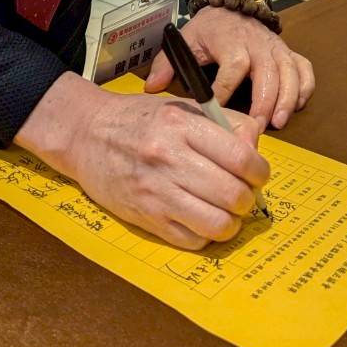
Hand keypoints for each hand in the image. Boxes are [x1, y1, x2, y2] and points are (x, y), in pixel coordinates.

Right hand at [14, 73, 267, 248]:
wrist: (87, 135)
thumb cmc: (140, 119)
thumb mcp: (182, 106)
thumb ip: (224, 123)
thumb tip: (255, 148)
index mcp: (182, 125)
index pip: (241, 157)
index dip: (259, 171)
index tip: (257, 173)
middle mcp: (169, 158)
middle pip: (234, 195)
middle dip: (248, 199)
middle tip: (242, 194)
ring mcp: (156, 191)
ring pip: (218, 224)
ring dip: (231, 221)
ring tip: (225, 210)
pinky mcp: (146, 217)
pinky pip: (193, 240)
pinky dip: (205, 234)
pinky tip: (201, 219)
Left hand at [145, 6, 314, 128]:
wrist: (233, 4)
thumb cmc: (210, 28)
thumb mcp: (186, 38)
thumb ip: (168, 63)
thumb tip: (151, 87)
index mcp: (231, 41)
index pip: (233, 67)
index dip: (226, 90)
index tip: (217, 112)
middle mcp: (258, 44)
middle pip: (267, 72)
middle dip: (264, 101)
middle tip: (258, 127)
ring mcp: (277, 48)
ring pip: (290, 73)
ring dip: (286, 99)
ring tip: (278, 123)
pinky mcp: (289, 52)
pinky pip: (304, 70)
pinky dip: (304, 89)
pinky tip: (296, 107)